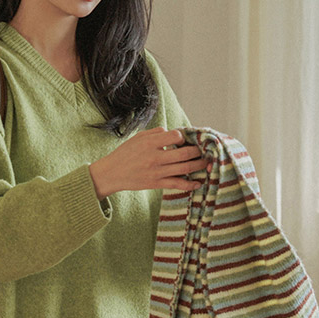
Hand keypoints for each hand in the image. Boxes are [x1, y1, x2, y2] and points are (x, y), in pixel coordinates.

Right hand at [89, 127, 209, 198]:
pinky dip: (190, 184)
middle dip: (198, 151)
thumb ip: (156, 133)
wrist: (111, 174)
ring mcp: (156, 172)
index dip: (182, 137)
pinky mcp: (156, 184)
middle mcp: (154, 157)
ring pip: (185, 168)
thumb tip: (172, 133)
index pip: (175, 136)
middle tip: (203, 150)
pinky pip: (177, 184)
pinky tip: (198, 183)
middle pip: (184, 153)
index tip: (182, 139)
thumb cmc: (124, 154)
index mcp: (149, 143)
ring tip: (206, 163)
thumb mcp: (137, 138)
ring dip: (199, 165)